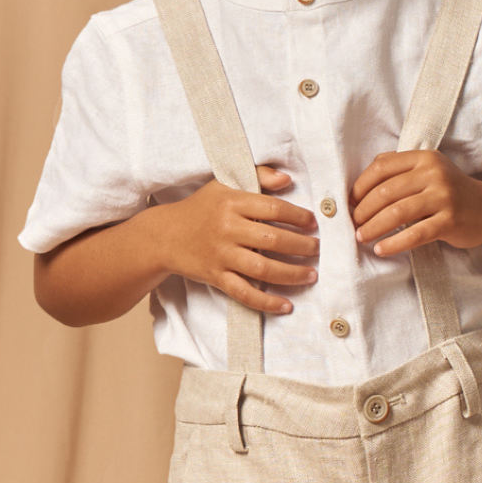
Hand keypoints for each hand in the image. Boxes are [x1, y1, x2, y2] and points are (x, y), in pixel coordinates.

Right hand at [158, 166, 318, 314]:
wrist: (164, 235)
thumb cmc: (200, 208)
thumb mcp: (223, 184)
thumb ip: (258, 176)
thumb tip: (287, 180)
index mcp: (232, 202)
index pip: (273, 208)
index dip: (298, 216)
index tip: (313, 223)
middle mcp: (227, 228)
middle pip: (272, 239)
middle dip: (301, 246)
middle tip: (317, 249)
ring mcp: (222, 255)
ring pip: (263, 268)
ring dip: (291, 274)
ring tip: (311, 275)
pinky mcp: (216, 277)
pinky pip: (244, 293)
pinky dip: (266, 302)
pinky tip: (285, 306)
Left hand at [351, 150, 481, 257]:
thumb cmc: (450, 192)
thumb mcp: (428, 171)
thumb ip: (399, 170)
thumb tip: (358, 185)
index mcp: (423, 158)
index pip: (381, 168)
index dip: (360, 186)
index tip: (350, 203)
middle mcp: (433, 174)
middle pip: (385, 192)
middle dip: (363, 211)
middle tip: (353, 224)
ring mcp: (443, 197)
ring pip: (396, 213)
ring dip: (373, 228)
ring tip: (361, 238)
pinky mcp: (449, 221)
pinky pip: (414, 234)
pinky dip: (393, 244)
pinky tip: (381, 250)